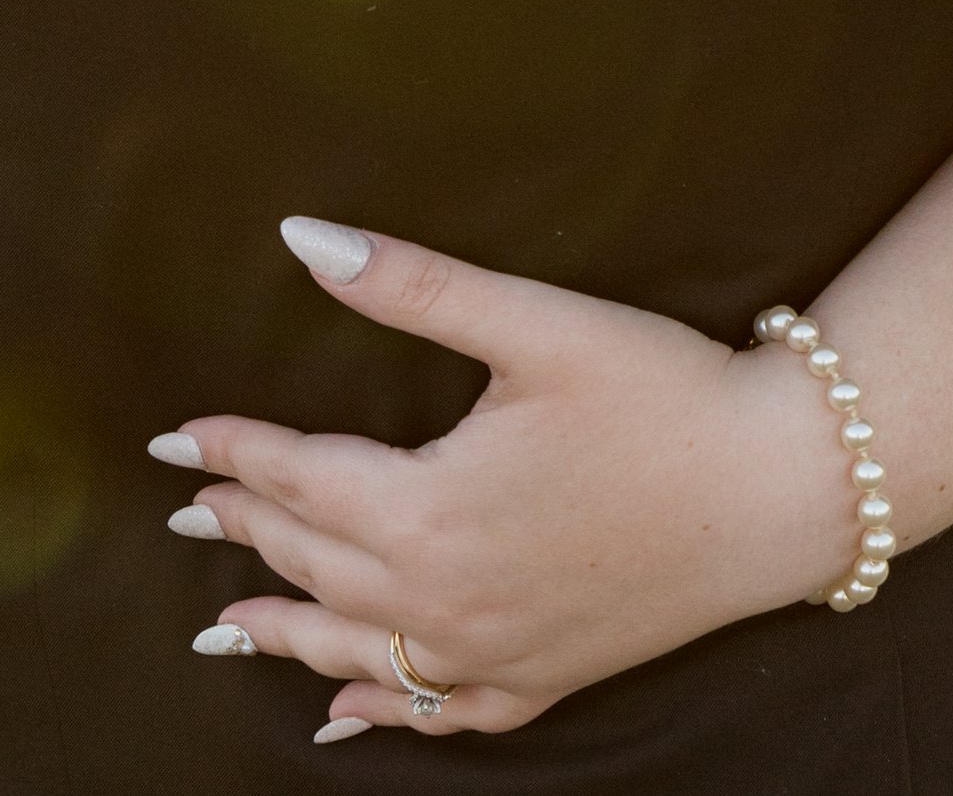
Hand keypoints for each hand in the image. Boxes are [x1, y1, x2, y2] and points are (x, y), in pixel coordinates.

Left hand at [158, 221, 852, 739]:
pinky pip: (434, 715)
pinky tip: (345, 714)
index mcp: (425, 511)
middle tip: (194, 504)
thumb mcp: (534, 322)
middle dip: (247, 529)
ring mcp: (488, 654)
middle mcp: (439, 602)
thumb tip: (301, 237)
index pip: (298, 478)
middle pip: (313, 563)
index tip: (177, 439)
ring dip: (282, 631)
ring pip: (354, 652)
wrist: (775, 490)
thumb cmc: (660, 394)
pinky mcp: (540, 679)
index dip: (233, 452)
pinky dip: (377, 713)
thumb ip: (411, 284)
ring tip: (224, 620)